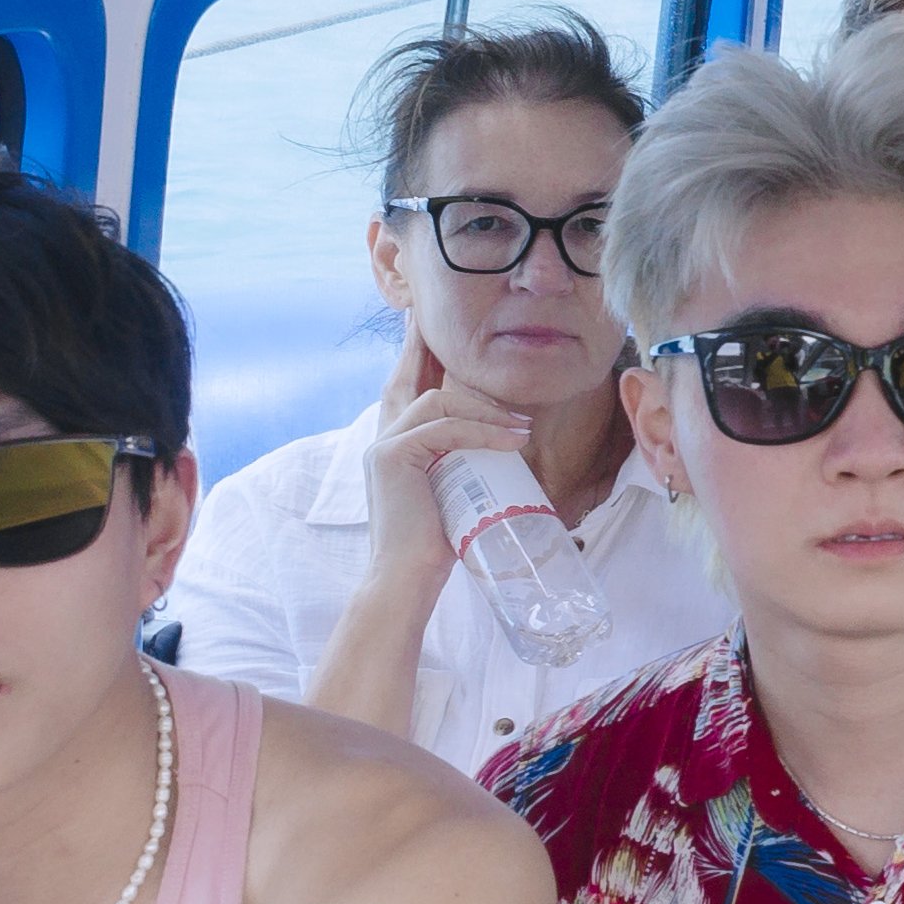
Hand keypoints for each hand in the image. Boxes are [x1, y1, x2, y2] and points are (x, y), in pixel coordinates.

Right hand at [357, 336, 535, 593]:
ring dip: (486, 410)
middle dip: (428, 348)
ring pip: (439, 402)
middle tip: (442, 324)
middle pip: (410, 380)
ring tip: (521, 427)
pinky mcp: (392, 457)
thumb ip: (464, 461)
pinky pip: (445, 428)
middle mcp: (382, 439)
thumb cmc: (438, 544)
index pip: (406, 390)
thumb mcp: (455, 490)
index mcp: (394, 446)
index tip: (427, 329)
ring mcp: (383, 445)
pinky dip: (482, 431)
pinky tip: (513, 439)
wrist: (407, 579)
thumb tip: (508, 442)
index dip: (417, 357)